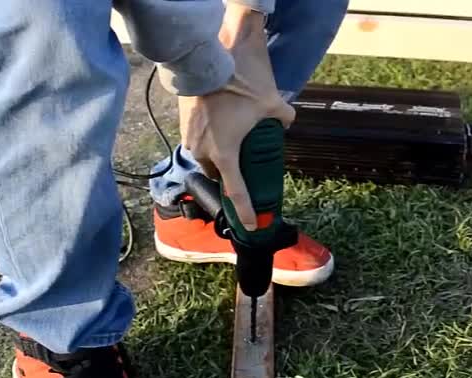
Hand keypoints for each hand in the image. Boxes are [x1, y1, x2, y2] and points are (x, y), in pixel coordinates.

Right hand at [178, 6, 294, 230]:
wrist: (204, 60)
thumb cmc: (238, 83)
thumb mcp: (271, 101)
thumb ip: (284, 115)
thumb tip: (288, 119)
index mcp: (226, 155)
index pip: (237, 192)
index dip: (245, 211)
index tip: (250, 224)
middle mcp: (204, 152)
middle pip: (219, 174)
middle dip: (231, 175)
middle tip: (245, 168)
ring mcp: (190, 138)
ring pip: (205, 157)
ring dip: (218, 156)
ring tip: (232, 143)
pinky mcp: (183, 124)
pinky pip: (197, 141)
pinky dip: (208, 139)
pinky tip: (219, 125)